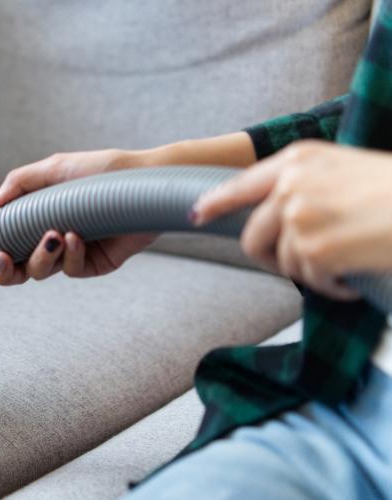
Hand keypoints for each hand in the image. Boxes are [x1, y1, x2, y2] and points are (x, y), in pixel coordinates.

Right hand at [0, 149, 159, 284]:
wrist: (144, 180)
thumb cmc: (101, 170)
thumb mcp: (53, 168)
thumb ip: (17, 184)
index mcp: (36, 220)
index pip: (6, 247)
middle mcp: (51, 240)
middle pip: (18, 272)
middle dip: (5, 272)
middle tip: (3, 258)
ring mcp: (73, 254)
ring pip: (41, 272)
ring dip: (40, 256)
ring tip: (54, 234)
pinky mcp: (96, 264)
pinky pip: (72, 270)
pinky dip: (71, 255)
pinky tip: (77, 236)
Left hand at [192, 141, 391, 300]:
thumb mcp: (346, 172)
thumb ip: (306, 185)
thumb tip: (278, 217)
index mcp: (299, 158)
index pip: (240, 183)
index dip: (216, 203)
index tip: (198, 215)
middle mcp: (291, 182)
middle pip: (252, 235)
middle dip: (273, 258)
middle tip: (308, 265)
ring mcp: (300, 215)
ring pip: (282, 262)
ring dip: (313, 273)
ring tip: (346, 264)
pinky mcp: (314, 248)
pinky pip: (307, 281)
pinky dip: (331, 288)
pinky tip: (353, 279)